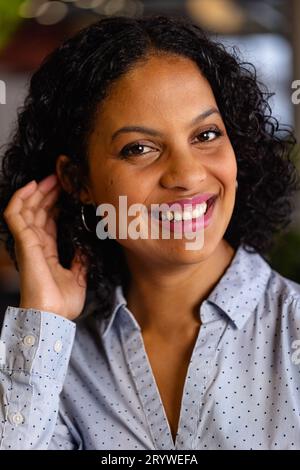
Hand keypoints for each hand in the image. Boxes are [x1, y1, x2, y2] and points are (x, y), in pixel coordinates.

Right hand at [3, 174, 87, 319]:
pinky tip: (32, 186)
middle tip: (60, 178)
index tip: (66, 192)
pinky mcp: (24, 242)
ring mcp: (28, 242)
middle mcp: (36, 245)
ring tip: (50, 178)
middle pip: (38, 212)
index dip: (55, 206)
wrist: (53, 316)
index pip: (49, 222)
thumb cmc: (62, 304)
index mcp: (48, 252)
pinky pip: (15, 215)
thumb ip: (81, 260)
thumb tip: (86, 246)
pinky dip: (20, 198)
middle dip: (48, 194)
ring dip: (37, 192)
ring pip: (27, 209)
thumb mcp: (78, 277)